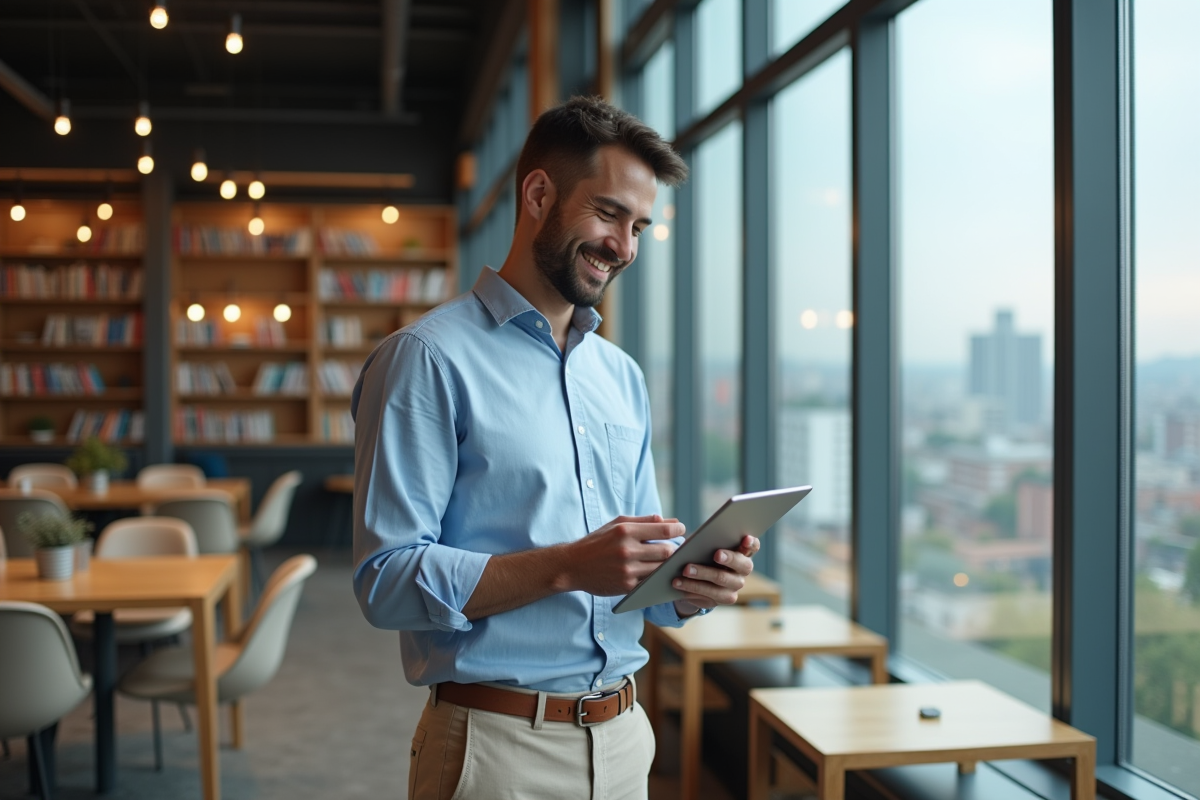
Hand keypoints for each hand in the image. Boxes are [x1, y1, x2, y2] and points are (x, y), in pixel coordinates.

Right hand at [561, 514, 683, 596]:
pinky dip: (657, 577)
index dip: (677, 529)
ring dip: (669, 565)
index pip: (663, 529)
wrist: (573, 566)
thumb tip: (668, 520)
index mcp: (625, 531)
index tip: (681, 529)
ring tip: (672, 560)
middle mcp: (627, 550)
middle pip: (666, 551)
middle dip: (676, 549)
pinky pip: (650, 582)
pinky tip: (660, 573)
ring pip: (661, 568)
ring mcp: (627, 570)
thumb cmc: (597, 542)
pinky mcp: (626, 586)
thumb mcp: (616, 524)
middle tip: (680, 547)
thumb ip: (644, 521)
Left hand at [673, 534, 759, 617]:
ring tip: (685, 570)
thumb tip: (695, 542)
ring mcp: (735, 586)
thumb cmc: (702, 554)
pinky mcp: (724, 599)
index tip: (745, 538)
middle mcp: (743, 570)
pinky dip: (692, 588)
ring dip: (702, 575)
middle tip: (716, 554)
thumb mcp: (705, 546)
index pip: (753, 546)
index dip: (751, 543)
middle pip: (742, 564)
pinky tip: (678, 583)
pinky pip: (709, 595)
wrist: (697, 579)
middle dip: (730, 558)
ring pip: (722, 581)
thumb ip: (706, 542)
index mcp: (742, 552)